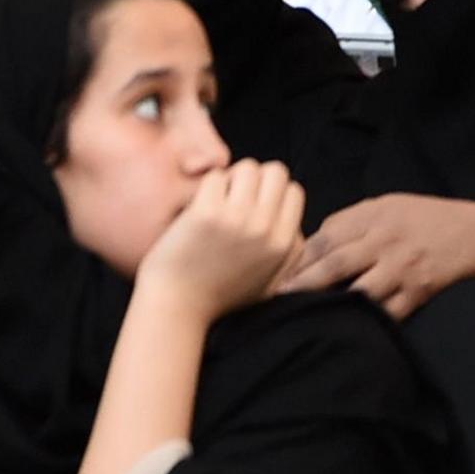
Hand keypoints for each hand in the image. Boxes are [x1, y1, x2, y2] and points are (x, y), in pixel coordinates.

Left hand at [137, 158, 304, 320]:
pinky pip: (215, 176)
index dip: (272, 190)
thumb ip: (289, 254)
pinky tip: (198, 204)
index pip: (293, 191)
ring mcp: (236, 219)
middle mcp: (265, 228)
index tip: (252, 202)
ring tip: (217, 198)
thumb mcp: (270, 281)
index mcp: (283, 243)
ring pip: (247, 168)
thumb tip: (295, 226)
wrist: (179, 305)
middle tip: (234, 195)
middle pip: (275, 172)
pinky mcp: (206, 214)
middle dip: (255, 176)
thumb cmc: (219, 294)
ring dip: (231, 177)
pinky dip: (207, 184)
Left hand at [278, 191, 474, 318]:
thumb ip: (348, 222)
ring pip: (359, 291)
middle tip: (276, 296)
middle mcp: (384, 243)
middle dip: (303, 283)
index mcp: (371, 218)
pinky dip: (367, 320)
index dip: (297, 257)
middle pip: (335, 264)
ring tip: (306, 316)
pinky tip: (348, 327)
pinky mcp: (420, 292)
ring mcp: (402, 269)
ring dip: (332, 304)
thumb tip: (311, 242)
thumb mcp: (383, 205)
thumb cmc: (424, 217)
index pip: (324, 238)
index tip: (274, 272)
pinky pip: (389, 312)